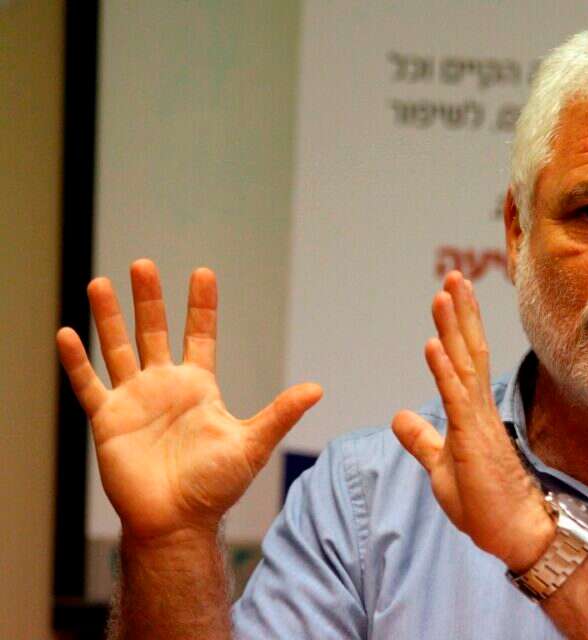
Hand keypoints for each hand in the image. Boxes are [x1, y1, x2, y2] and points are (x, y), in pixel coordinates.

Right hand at [57, 259, 322, 542]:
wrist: (178, 523)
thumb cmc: (215, 487)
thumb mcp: (252, 444)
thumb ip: (280, 413)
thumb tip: (317, 388)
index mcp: (199, 386)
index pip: (200, 334)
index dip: (201, 305)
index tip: (203, 272)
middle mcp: (165, 386)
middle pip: (154, 331)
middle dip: (149, 299)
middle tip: (143, 265)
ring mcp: (135, 401)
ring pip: (118, 349)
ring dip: (108, 318)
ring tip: (100, 284)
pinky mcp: (108, 421)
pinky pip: (88, 385)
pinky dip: (76, 362)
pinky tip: (66, 334)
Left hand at [392, 271, 554, 571]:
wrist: (516, 533)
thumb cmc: (485, 502)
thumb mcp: (441, 466)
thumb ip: (422, 440)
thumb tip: (398, 417)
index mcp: (471, 411)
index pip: (461, 359)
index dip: (454, 326)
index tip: (448, 294)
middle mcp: (478, 408)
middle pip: (467, 349)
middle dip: (459, 312)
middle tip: (453, 276)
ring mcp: (477, 421)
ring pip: (463, 363)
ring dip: (452, 328)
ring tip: (445, 293)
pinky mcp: (473, 439)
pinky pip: (456, 399)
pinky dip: (442, 370)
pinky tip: (433, 346)